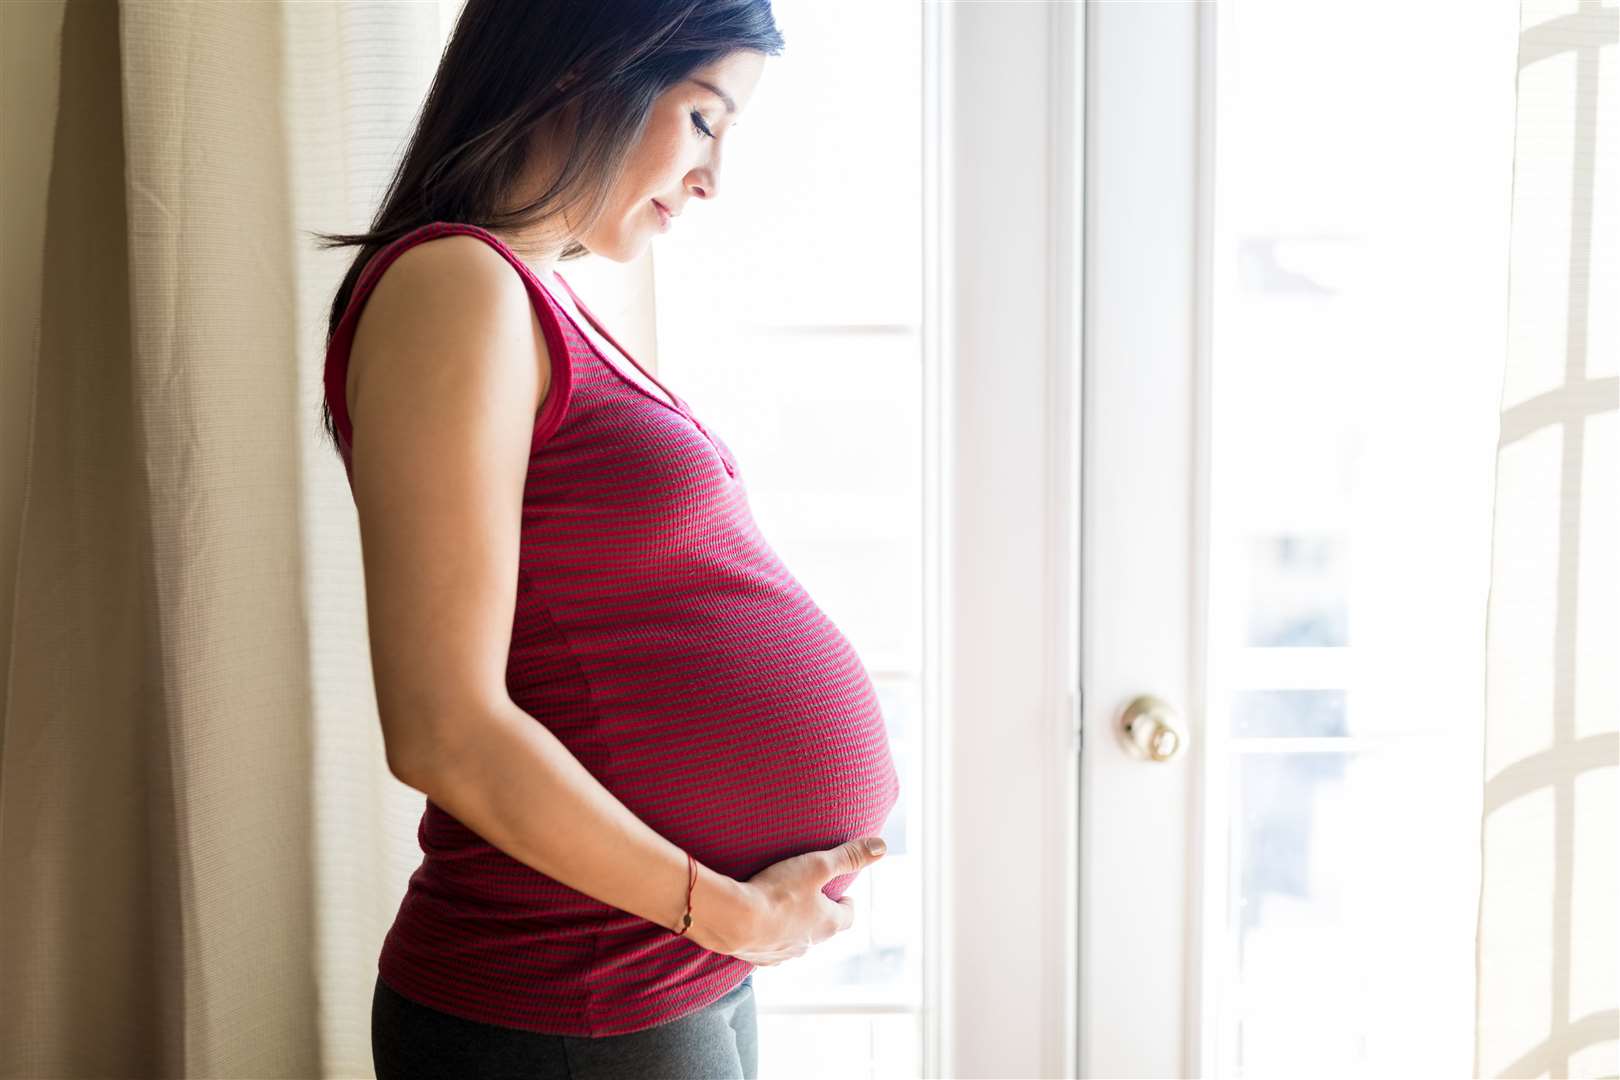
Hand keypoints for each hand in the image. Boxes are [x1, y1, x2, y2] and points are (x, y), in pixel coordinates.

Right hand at [721, 837, 888, 966]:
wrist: (735, 921)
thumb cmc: (779, 892)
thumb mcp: (817, 865)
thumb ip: (848, 856)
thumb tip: (881, 846)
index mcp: (828, 923)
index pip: (848, 917)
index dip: (847, 904)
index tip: (842, 894)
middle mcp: (810, 944)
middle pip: (822, 929)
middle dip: (820, 913)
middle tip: (812, 897)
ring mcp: (783, 954)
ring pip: (796, 941)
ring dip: (794, 926)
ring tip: (784, 909)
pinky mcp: (759, 958)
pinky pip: (770, 949)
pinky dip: (769, 937)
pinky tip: (759, 926)